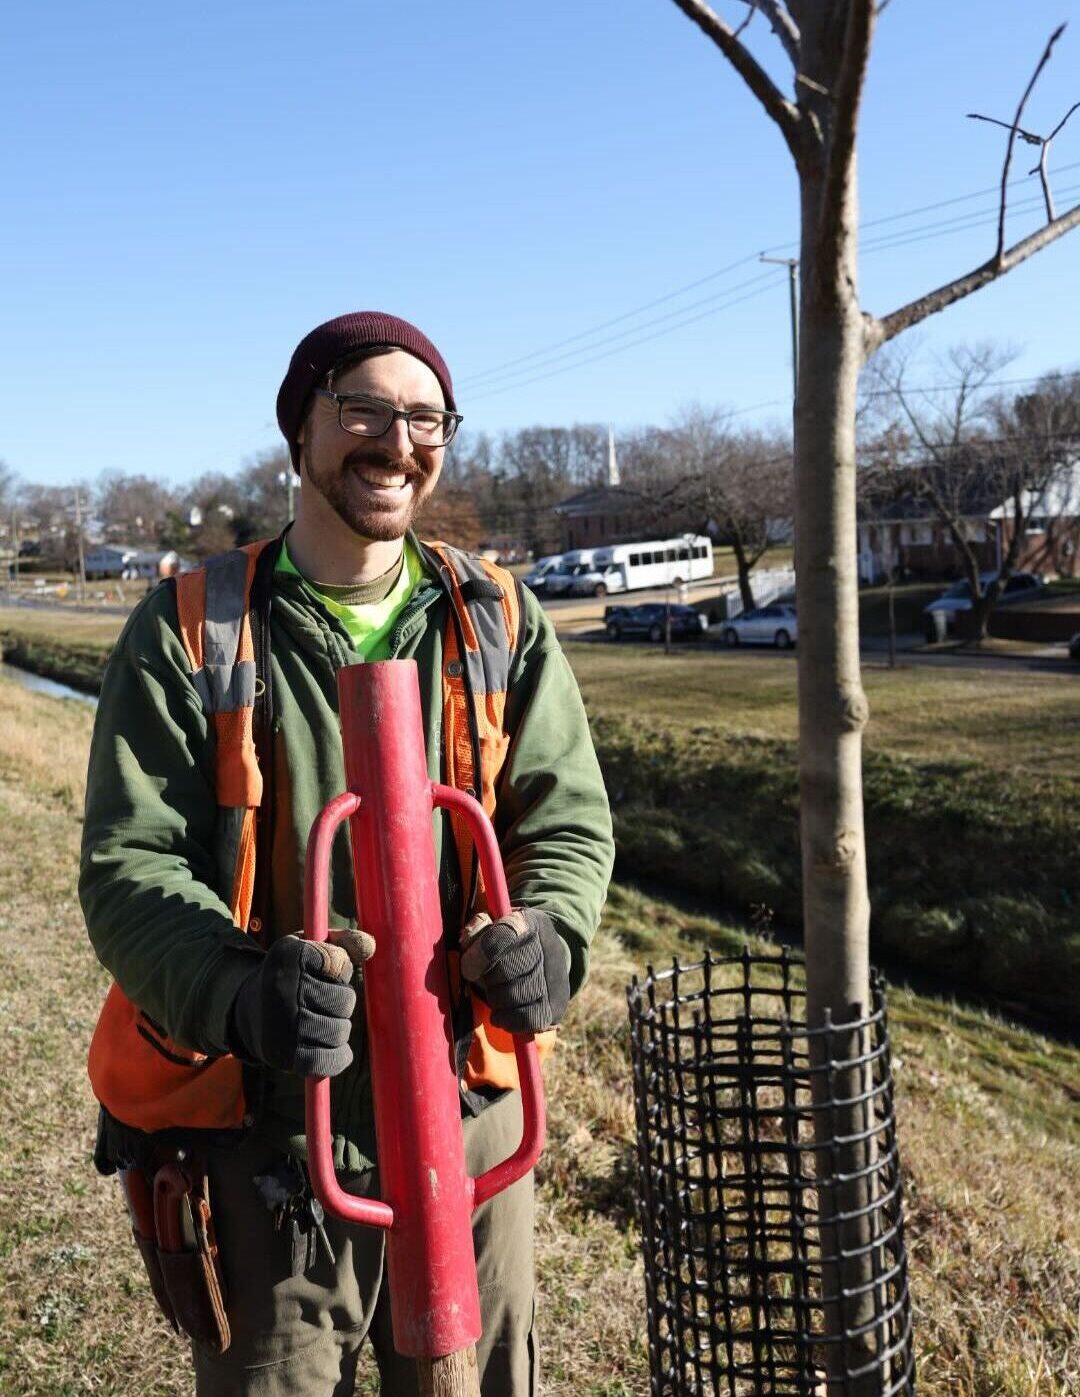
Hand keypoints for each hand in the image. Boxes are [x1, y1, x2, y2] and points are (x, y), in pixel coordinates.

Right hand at [228, 932, 370, 1077]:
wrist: (248, 1008)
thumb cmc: (292, 973)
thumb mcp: (310, 947)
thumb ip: (344, 942)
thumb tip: (370, 946)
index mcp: (287, 956)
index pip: (338, 962)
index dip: (340, 969)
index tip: (327, 970)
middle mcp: (281, 989)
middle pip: (344, 1000)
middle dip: (343, 1001)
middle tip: (326, 1000)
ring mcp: (282, 1025)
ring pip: (340, 1031)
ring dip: (340, 1028)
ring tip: (324, 1020)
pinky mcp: (284, 1055)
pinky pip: (329, 1060)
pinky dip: (338, 1056)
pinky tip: (331, 1046)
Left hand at [459, 909, 569, 1033]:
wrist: (545, 963)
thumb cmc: (507, 947)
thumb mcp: (491, 930)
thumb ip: (477, 931)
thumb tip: (470, 940)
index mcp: (531, 923)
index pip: (505, 935)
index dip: (482, 954)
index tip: (469, 969)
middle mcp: (548, 947)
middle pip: (509, 969)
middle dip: (490, 979)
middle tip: (487, 981)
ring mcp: (556, 978)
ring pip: (518, 994)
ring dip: (497, 999)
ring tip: (495, 995)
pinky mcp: (557, 1005)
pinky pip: (530, 1018)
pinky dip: (508, 1020)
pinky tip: (500, 1014)